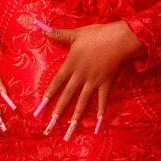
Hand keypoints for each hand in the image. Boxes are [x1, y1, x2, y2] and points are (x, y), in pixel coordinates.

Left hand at [33, 19, 146, 139]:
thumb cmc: (98, 34)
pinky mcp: (106, 83)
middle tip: (50, 126)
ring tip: (70, 130)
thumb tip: (44, 30)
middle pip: (67, 96)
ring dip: (76, 116)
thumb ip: (60, 34)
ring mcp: (94, 81)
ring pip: (82, 101)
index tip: (40, 107)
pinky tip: (98, 122)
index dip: (48, 95)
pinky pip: (103, 100)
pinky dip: (101, 111)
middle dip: (58, 112)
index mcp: (72, 64)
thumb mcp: (76, 33)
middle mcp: (81, 76)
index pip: (56, 82)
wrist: (120, 39)